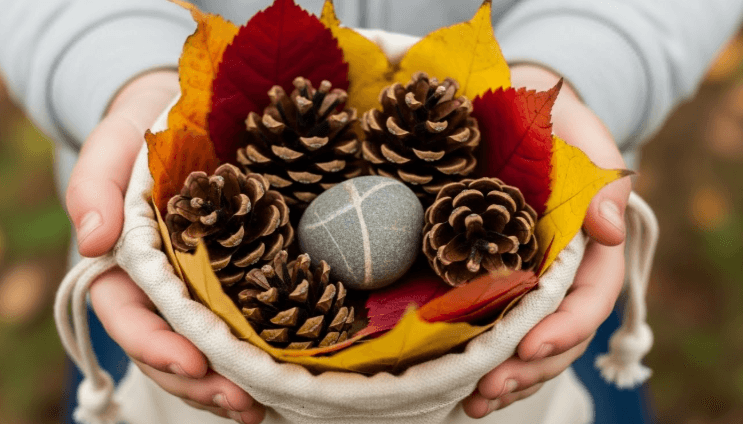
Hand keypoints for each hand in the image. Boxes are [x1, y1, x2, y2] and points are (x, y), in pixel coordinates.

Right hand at [66, 70, 264, 423]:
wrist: (191, 117)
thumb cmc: (145, 130)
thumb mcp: (114, 145)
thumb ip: (94, 186)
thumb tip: (93, 241)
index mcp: (125, 263)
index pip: (128, 315)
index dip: (154, 346)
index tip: (191, 361)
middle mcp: (161, 285)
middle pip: (169, 348)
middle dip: (199, 381)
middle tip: (241, 400)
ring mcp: (200, 289)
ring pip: (205, 351)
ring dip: (228, 383)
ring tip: (262, 403)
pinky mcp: (239, 280)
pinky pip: (241, 327)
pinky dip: (255, 356)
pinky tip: (280, 375)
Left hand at [462, 64, 631, 417]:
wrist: (507, 112)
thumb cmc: (551, 124)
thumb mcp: (583, 138)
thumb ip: (603, 181)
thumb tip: (608, 230)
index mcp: (587, 245)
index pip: (591, 297)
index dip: (567, 328)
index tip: (532, 348)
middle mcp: (556, 272)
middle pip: (556, 334)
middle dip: (528, 368)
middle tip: (490, 389)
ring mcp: (520, 280)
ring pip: (523, 342)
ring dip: (502, 377)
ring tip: (471, 401)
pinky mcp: (482, 278)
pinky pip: (486, 325)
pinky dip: (475, 357)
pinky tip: (453, 379)